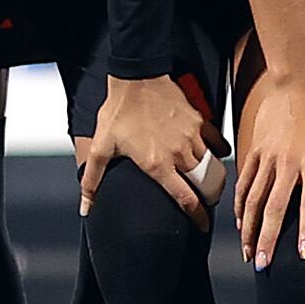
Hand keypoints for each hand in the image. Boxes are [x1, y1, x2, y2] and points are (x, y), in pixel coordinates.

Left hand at [79, 73, 220, 221]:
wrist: (137, 76)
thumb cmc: (119, 112)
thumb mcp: (102, 146)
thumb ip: (93, 181)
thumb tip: (86, 208)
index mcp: (158, 165)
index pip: (186, 199)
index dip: (198, 217)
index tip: (203, 227)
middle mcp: (180, 154)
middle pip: (204, 186)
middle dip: (208, 198)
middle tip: (205, 204)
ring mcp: (193, 137)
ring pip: (211, 166)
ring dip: (210, 177)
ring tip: (206, 183)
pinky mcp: (199, 121)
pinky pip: (217, 143)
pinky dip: (218, 152)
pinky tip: (214, 155)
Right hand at [233, 48, 304, 269]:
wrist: (298, 83)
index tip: (304, 252)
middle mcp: (288, 162)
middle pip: (274, 207)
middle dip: (267, 238)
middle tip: (262, 263)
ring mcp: (268, 156)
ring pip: (253, 198)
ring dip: (249, 228)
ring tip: (248, 252)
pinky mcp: (254, 150)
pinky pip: (244, 182)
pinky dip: (240, 205)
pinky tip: (240, 223)